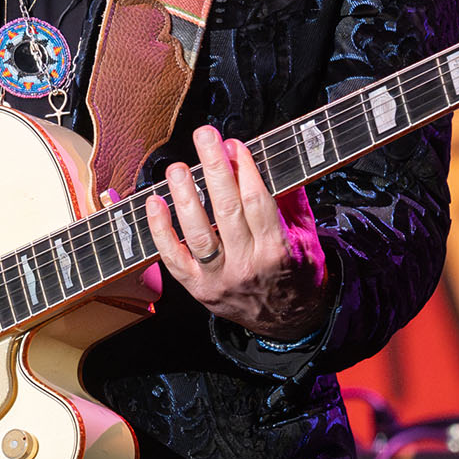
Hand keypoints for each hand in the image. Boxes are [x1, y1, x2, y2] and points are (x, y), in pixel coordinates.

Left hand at [144, 125, 328, 340]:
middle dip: (215, 169)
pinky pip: (174, 259)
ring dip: (185, 198)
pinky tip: (154, 202)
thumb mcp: (305, 234)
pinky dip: (160, 230)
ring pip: (199, 235)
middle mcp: (248, 265)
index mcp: (278, 250)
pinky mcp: (198, 289)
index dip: (244, 170)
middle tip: (205, 136)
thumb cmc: (296, 269)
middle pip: (227, 211)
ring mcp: (220, 279)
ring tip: (177, 168)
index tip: (233, 144)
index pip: (257, 202)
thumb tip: (270, 157)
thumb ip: (290, 198)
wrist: (289, 322)